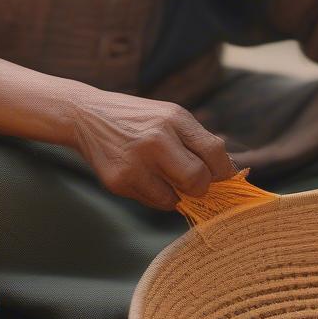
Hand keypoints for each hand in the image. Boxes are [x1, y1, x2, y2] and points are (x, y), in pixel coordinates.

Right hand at [66, 86, 234, 210]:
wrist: (87, 116)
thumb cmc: (139, 119)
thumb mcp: (170, 116)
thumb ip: (197, 140)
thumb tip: (229, 173)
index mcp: (174, 118)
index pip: (215, 152)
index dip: (223, 171)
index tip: (221, 176)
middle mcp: (156, 139)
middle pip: (198, 180)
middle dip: (201, 186)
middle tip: (193, 182)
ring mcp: (136, 162)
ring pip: (177, 198)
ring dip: (178, 194)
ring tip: (165, 177)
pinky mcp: (119, 181)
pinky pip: (155, 202)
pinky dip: (159, 197)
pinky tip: (146, 179)